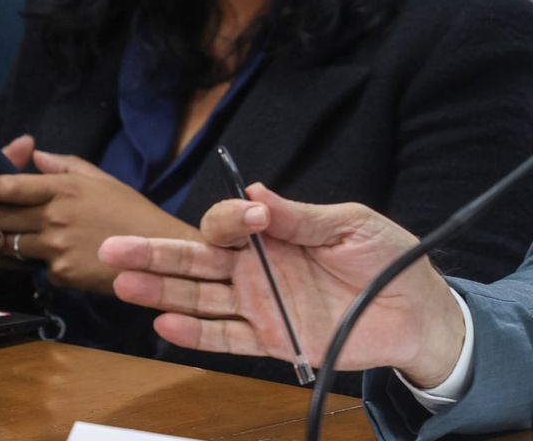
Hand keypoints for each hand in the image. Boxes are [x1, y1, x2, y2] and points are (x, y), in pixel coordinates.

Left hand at [0, 148, 200, 292]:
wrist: (164, 253)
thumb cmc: (135, 214)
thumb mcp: (106, 181)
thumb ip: (69, 166)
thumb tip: (38, 156)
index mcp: (66, 189)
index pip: (7, 185)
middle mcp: (55, 217)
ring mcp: (56, 248)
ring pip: (4, 244)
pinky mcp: (61, 274)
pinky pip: (33, 267)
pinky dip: (30, 262)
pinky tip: (32, 258)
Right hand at [100, 183, 467, 387]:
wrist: (418, 310)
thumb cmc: (388, 258)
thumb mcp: (351, 225)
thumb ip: (301, 216)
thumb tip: (255, 193)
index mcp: (275, 232)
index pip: (229, 223)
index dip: (232, 218)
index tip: (254, 218)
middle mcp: (258, 268)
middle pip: (197, 258)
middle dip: (155, 251)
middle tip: (114, 246)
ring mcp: (260, 304)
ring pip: (199, 296)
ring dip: (160, 289)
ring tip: (123, 281)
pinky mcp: (271, 339)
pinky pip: (225, 337)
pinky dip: (194, 333)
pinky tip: (164, 321)